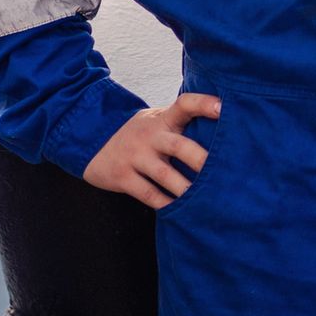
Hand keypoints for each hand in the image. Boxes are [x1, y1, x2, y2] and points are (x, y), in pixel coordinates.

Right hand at [82, 92, 220, 210]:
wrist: (92, 141)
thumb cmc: (140, 135)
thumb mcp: (156, 121)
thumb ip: (180, 126)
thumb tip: (221, 138)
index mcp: (162, 119)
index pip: (184, 104)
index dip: (203, 104)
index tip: (223, 108)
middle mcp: (150, 135)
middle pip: (179, 145)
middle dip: (200, 159)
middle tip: (221, 172)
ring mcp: (135, 155)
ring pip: (164, 174)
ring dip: (185, 188)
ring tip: (205, 199)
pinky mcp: (122, 176)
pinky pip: (148, 193)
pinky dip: (165, 204)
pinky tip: (180, 211)